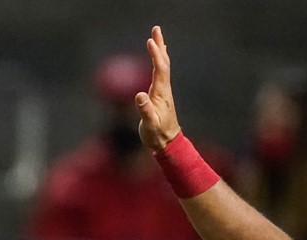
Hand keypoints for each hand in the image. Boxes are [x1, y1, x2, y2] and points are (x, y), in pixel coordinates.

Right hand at [135, 26, 182, 149]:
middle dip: (159, 46)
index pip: (159, 69)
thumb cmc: (157, 135)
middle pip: (163, 62)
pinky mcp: (160, 94)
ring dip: (160, 51)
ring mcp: (163, 91)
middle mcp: (164, 89)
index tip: (150, 41)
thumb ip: (145, 110)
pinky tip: (158, 58)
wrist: (167, 143)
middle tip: (156, 29)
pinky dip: (159, 62)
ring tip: (157, 38)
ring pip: (163, 66)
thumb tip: (139, 95)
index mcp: (161, 93)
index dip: (155, 55)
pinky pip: (160, 73)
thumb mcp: (150, 125)